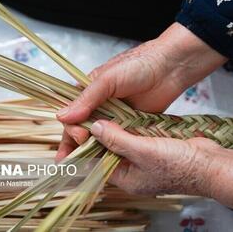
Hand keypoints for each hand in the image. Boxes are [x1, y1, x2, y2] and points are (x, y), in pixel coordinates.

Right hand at [56, 22, 226, 160]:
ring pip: (100, 137)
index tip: (80, 138)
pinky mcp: (131, 125)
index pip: (72, 115)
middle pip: (83, 129)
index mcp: (89, 92)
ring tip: (85, 168)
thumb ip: (87, 98)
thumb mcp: (108, 79)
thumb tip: (62, 117)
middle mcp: (100, 106)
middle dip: (76, 146)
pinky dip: (112, 150)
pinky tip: (107, 162)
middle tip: (73, 160)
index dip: (72, 129)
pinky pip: (118, 140)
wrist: (170, 67)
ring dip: (92, 151)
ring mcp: (116, 116)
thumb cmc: (138, 65)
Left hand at [91, 120, 232, 213]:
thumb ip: (117, 139)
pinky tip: (125, 114)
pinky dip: (131, 126)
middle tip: (90, 114)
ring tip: (103, 110)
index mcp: (126, 178)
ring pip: (123, 141)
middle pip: (109, 150)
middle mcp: (133, 170)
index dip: (87, 144)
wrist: (209, 163)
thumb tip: (94, 127)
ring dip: (116, 127)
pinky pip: (137, 136)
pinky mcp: (155, 147)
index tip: (79, 126)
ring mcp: (145, 158)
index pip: (97, 161)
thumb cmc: (179, 165)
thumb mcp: (143, 152)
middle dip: (100, 134)